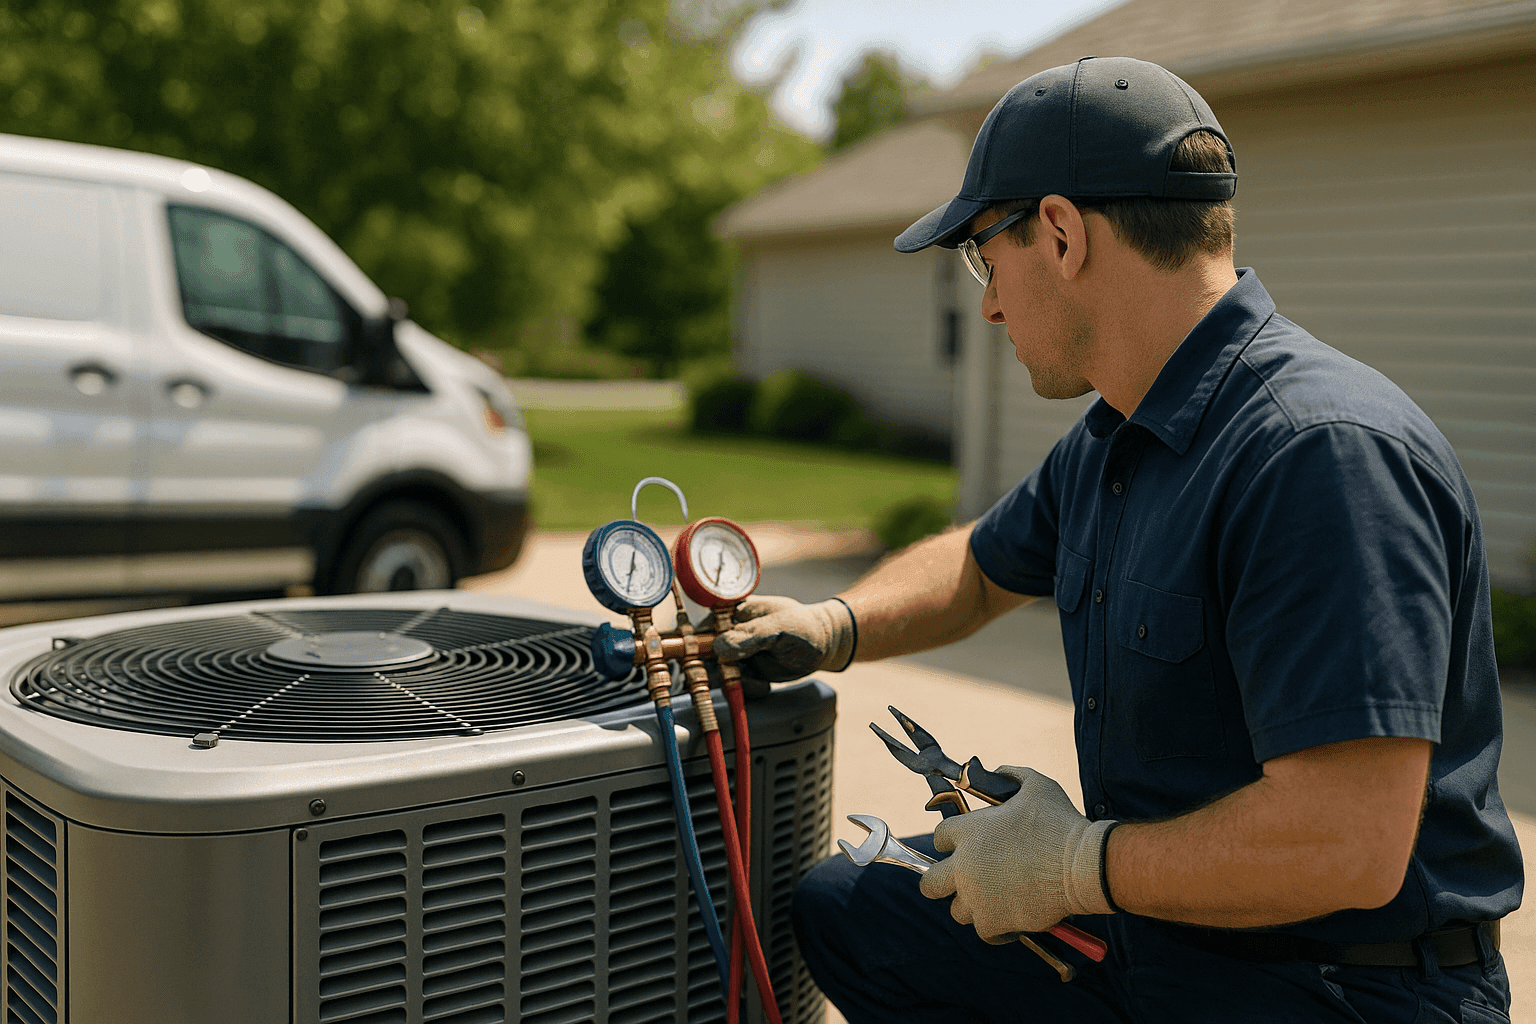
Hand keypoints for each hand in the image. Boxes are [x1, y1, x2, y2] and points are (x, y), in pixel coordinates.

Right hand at [711, 595, 855, 682]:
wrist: (824, 646)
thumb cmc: (804, 627)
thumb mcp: (781, 628)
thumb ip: (751, 636)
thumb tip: (720, 646)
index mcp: (734, 612)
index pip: (703, 625)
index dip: (694, 642)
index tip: (698, 657)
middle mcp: (730, 632)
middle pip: (703, 653)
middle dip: (714, 669)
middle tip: (735, 675)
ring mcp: (736, 653)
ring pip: (716, 672)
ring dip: (733, 682)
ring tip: (759, 681)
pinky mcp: (745, 671)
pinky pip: (733, 684)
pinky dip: (746, 689)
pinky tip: (764, 685)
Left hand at [919, 766, 1115, 940]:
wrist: (1083, 864)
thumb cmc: (1060, 823)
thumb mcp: (1036, 785)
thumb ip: (1011, 775)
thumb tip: (998, 771)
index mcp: (968, 831)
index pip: (940, 838)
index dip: (952, 842)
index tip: (966, 846)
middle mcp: (964, 865)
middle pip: (929, 883)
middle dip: (942, 882)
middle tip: (960, 881)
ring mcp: (976, 897)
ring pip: (956, 911)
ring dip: (972, 906)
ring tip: (993, 899)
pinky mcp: (993, 922)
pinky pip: (982, 932)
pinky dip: (995, 928)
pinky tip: (1009, 917)